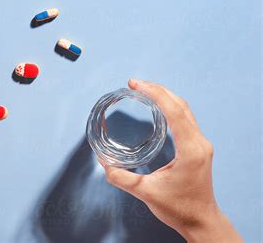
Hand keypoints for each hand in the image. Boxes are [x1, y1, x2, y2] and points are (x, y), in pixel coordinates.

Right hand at [100, 79, 241, 242]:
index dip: (154, 94)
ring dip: (164, 96)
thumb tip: (103, 163)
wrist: (201, 221)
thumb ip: (122, 178)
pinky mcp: (198, 147)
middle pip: (180, 105)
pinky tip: (157, 107)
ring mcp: (200, 144)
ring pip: (184, 109)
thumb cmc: (179, 209)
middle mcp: (199, 142)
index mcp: (191, 149)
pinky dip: (170, 107)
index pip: (174, 111)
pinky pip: (185, 118)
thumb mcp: (146, 193)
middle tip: (135, 84)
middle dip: (157, 90)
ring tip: (143, 90)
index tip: (135, 85)